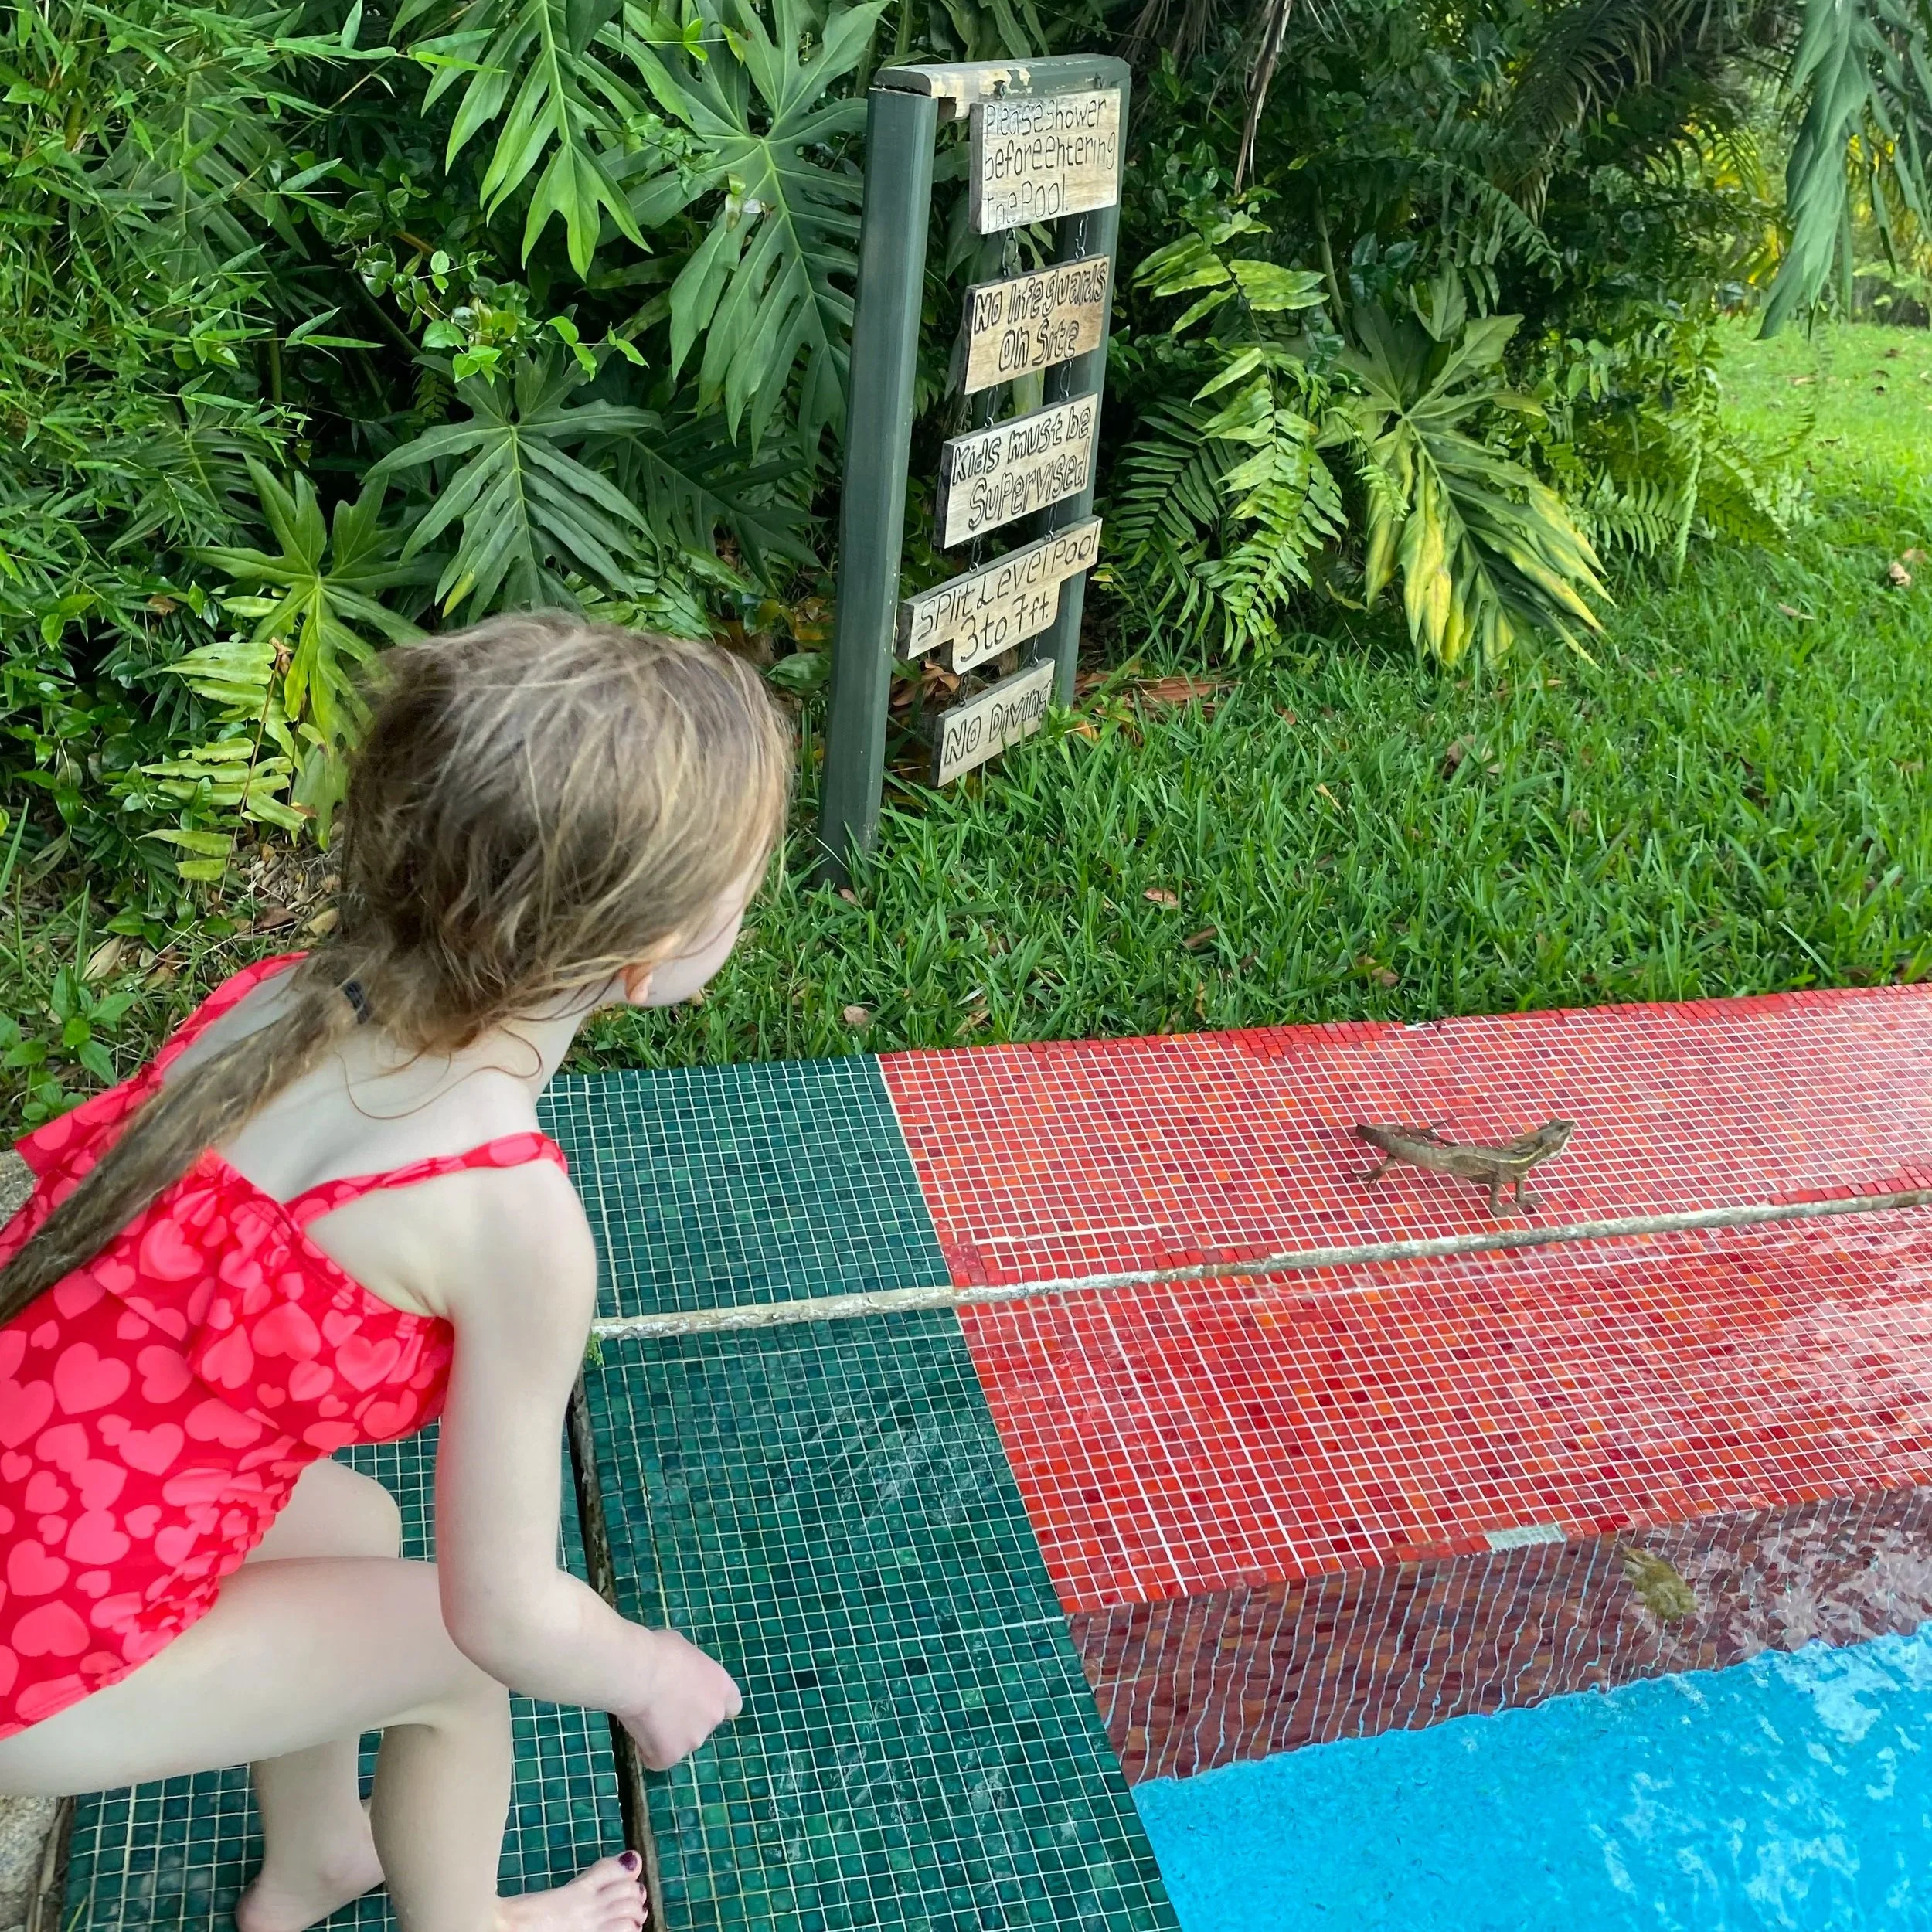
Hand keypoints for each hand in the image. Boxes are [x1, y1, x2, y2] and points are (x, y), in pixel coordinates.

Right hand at [616, 1628, 742, 1770]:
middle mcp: (713, 1715)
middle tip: (661, 1706)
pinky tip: (638, 1730)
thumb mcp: (685, 1652)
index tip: (696, 1702)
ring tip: (645, 1715)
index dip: (712, 1705)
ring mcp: (694, 1739)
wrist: (641, 1673)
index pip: (731, 1706)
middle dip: (685, 1720)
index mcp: (721, 1687)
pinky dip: (648, 1750)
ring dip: (666, 1735)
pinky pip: (658, 1758)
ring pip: (680, 1743)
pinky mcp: (670, 1756)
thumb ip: (690, 1672)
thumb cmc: (661, 1652)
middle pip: (702, 1725)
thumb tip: (679, 1676)